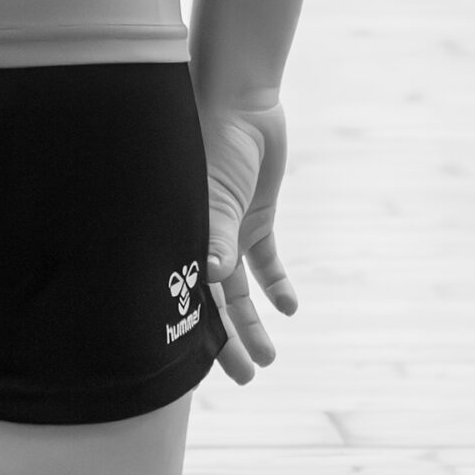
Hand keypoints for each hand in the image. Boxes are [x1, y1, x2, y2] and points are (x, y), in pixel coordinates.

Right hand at [196, 89, 297, 385]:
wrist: (240, 98)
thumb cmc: (215, 139)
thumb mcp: (215, 191)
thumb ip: (216, 234)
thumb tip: (215, 279)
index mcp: (184, 233)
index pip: (190, 295)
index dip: (201, 332)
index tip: (213, 369)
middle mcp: (203, 236)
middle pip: (215, 300)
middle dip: (229, 340)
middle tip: (247, 375)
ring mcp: (230, 227)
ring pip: (241, 288)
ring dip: (253, 322)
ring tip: (269, 358)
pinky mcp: (257, 215)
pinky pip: (266, 260)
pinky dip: (276, 284)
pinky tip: (290, 308)